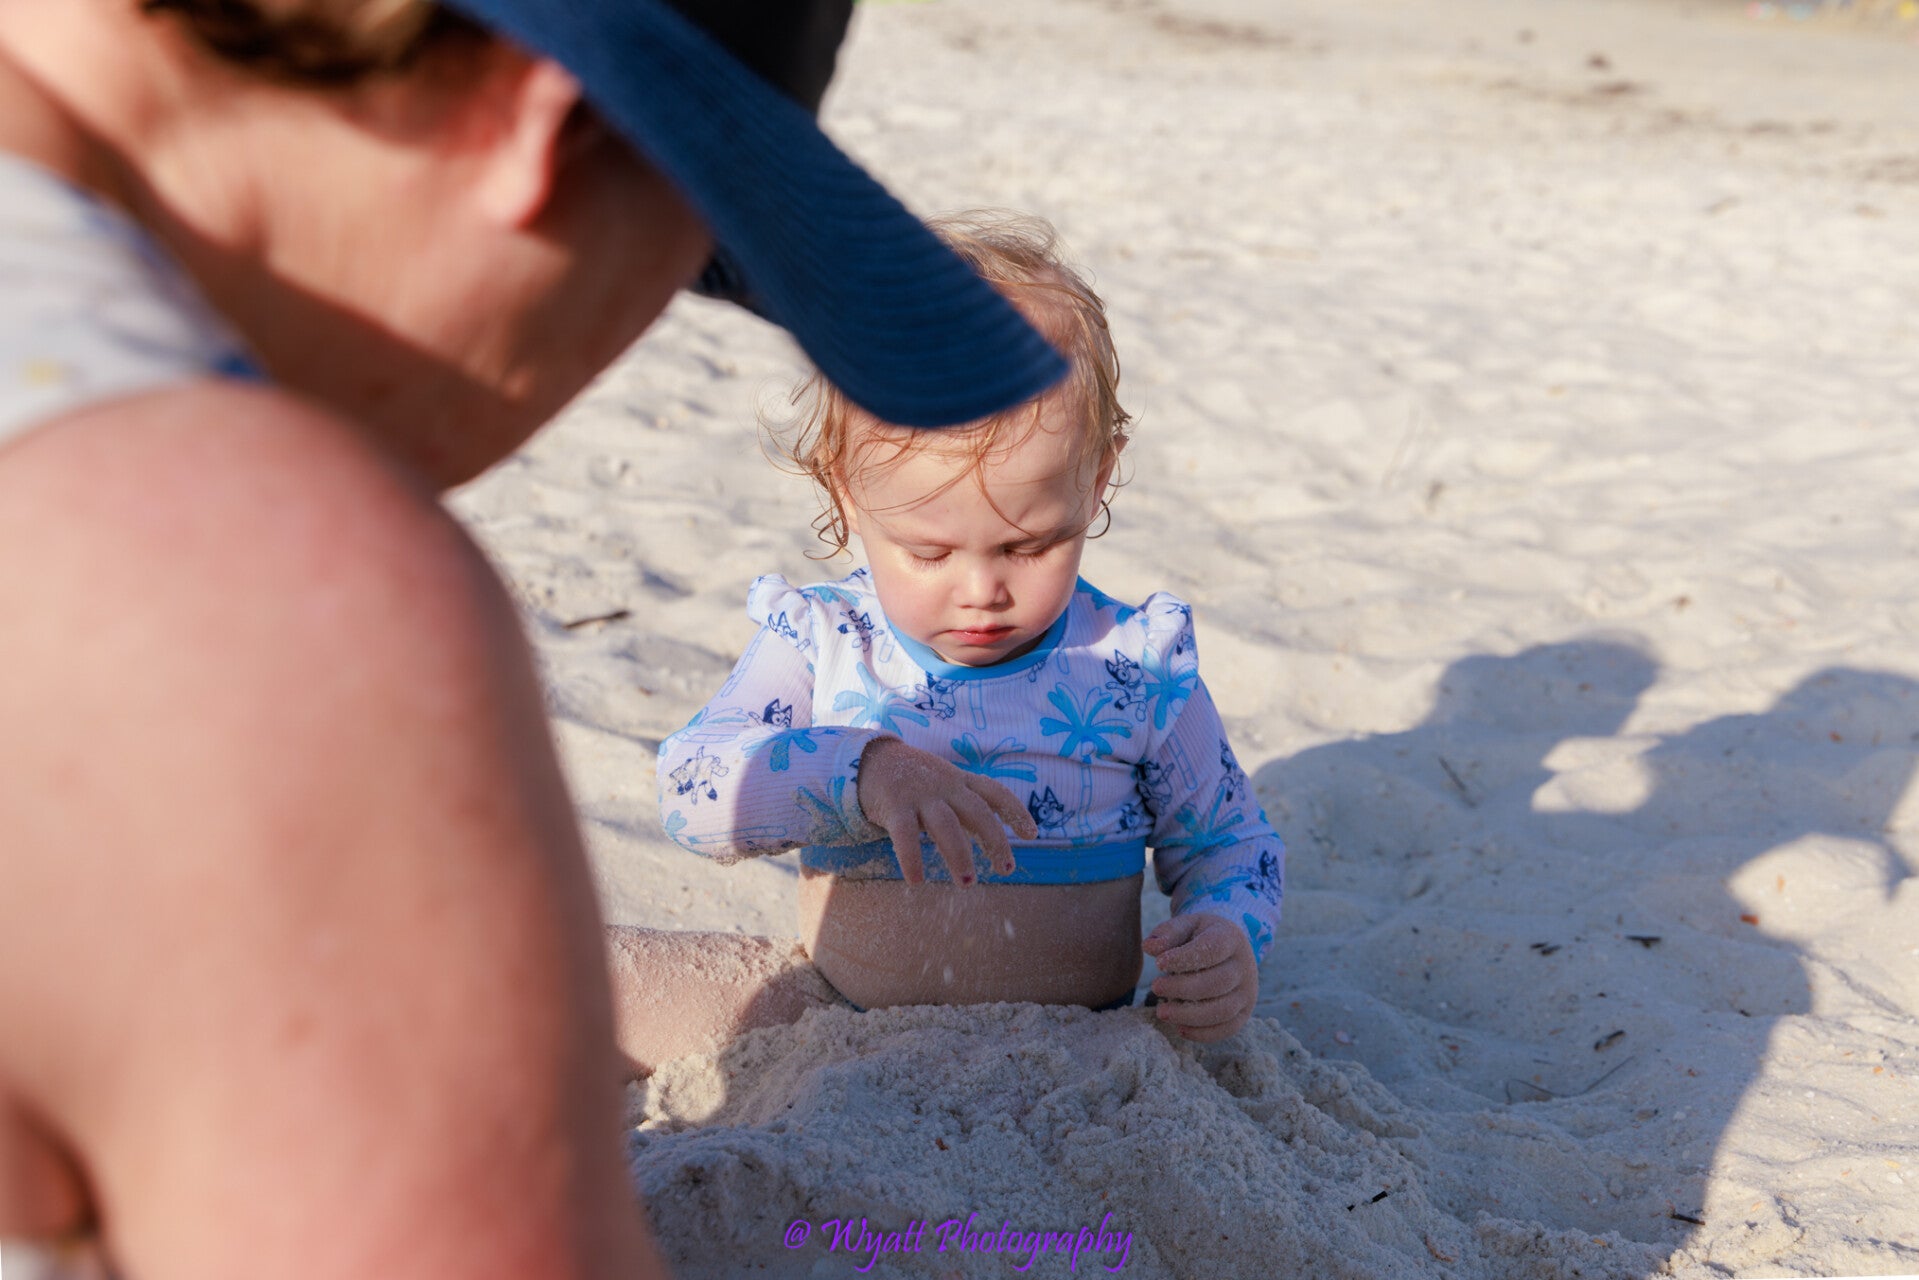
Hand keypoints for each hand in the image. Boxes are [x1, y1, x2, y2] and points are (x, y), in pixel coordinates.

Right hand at [856, 737, 1035, 885]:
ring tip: (967, 883)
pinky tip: (916, 881)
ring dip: (959, 855)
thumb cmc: (914, 778)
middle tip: (1006, 870)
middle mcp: (944, 786)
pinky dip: (911, 858)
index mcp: (960, 781)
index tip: (1031, 835)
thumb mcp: (946, 784)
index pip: (995, 792)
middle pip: (977, 812)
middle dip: (995, 841)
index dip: (1016, 811)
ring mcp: (919, 795)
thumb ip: (967, 805)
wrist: (870, 759)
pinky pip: (904, 835)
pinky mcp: (894, 806)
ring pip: (946, 825)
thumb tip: (994, 837)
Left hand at [1142, 913, 1257, 1041]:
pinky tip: (1179, 1028)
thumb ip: (1167, 933)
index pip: (1213, 949)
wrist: (1226, 950)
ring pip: (1224, 1010)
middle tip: (1155, 987)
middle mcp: (1244, 966)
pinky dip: (1203, 1033)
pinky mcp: (1244, 1012)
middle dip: (1183, 989)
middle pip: (1219, 982)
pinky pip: (1228, 1028)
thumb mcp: (1186, 925)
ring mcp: (1247, 991)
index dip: (1185, 958)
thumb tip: (1149, 947)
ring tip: (1162, 1011)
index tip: (1158, 963)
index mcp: (1231, 938)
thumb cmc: (1199, 937)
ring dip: (1190, 1015)